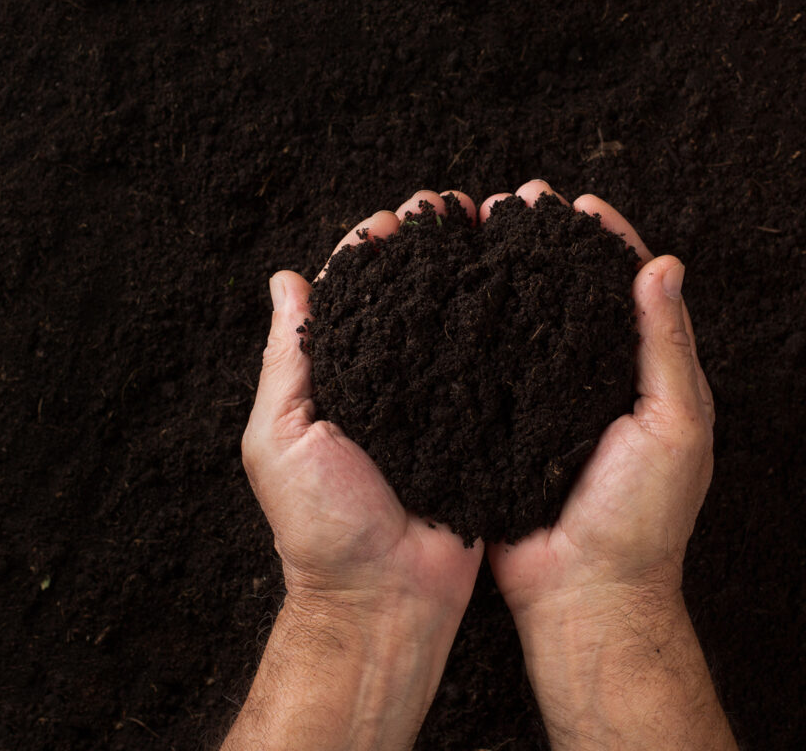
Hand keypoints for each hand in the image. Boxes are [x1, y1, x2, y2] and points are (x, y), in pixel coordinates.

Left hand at [243, 190, 484, 620]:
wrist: (387, 597)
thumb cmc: (322, 524)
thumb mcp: (282, 438)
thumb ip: (287, 361)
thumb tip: (285, 281)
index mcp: (342, 377)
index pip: (354, 295)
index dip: (372, 251)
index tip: (394, 218)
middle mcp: (392, 381)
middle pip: (410, 298)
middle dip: (427, 248)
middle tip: (449, 208)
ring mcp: (439, 400)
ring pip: (455, 323)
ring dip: (469, 275)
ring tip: (490, 229)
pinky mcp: (479, 424)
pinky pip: (491, 368)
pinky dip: (505, 328)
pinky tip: (524, 292)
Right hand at [483, 179, 713, 612]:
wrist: (583, 592)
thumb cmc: (641, 516)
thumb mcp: (673, 426)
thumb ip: (666, 347)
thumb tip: (666, 265)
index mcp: (645, 373)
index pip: (632, 287)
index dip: (609, 241)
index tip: (581, 205)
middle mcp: (596, 377)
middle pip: (575, 293)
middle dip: (551, 246)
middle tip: (520, 204)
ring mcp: (549, 398)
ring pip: (530, 321)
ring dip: (511, 276)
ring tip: (482, 233)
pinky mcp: (508, 421)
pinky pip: (494, 364)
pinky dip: (479, 328)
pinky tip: (454, 297)